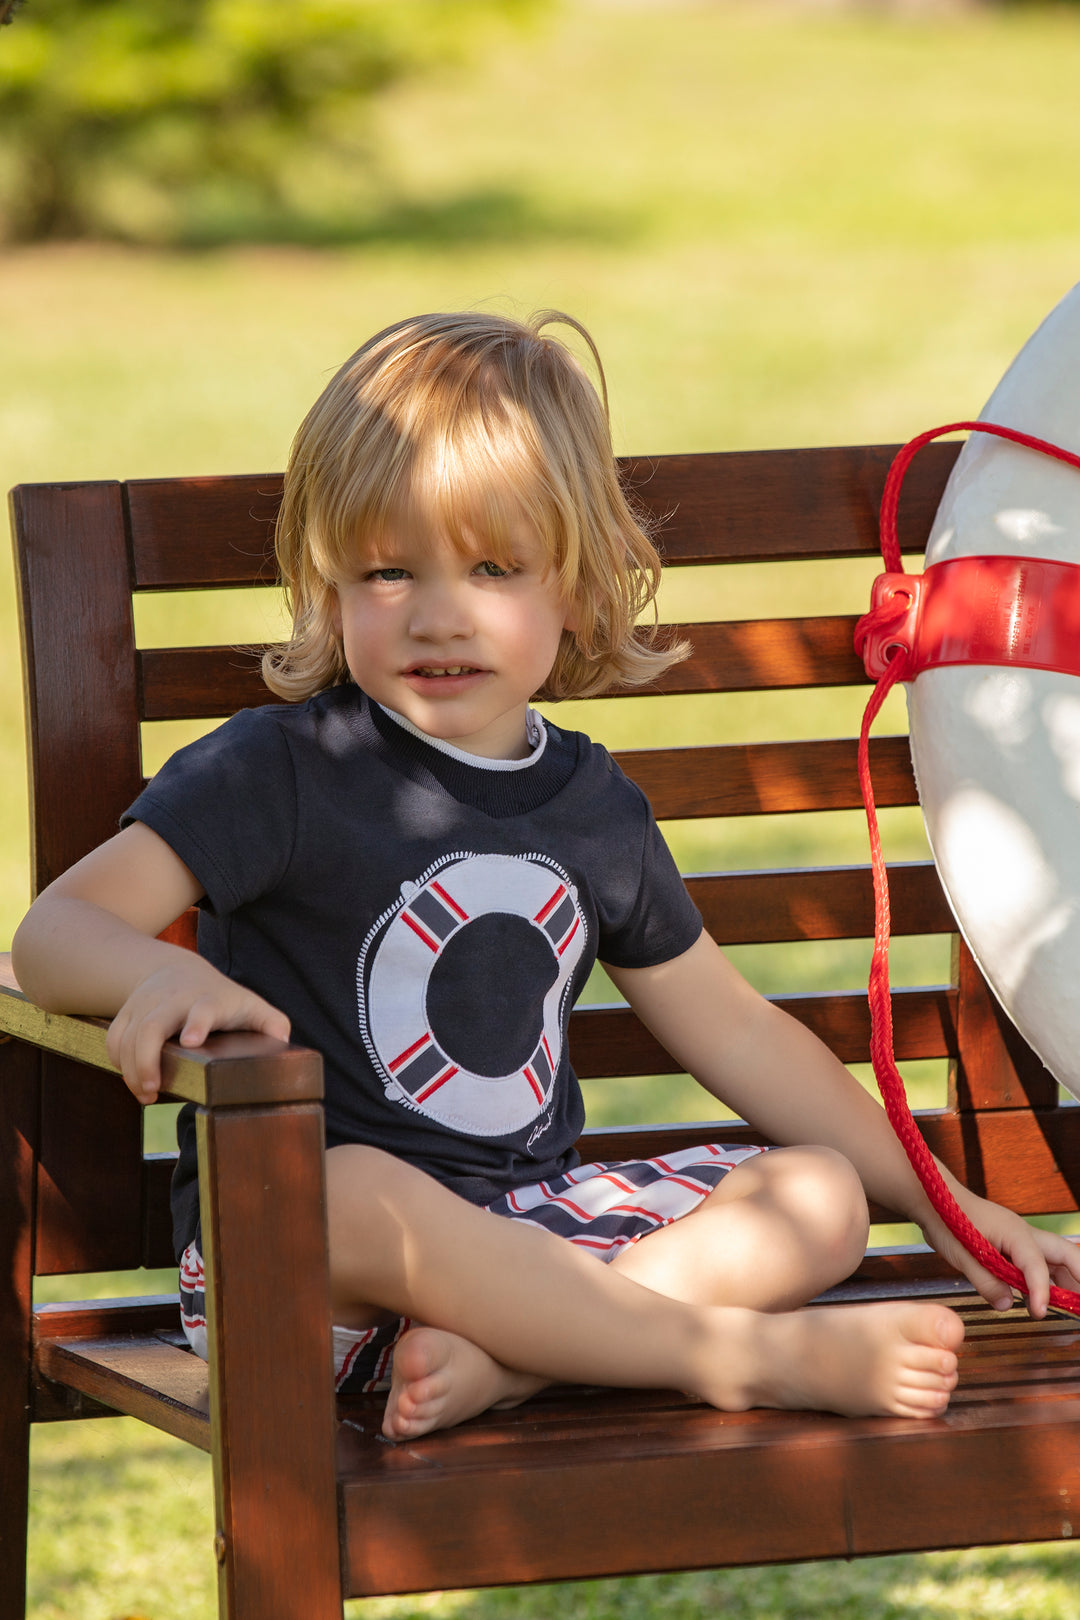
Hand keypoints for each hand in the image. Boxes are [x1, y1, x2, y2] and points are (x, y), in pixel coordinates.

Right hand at [106, 955, 290, 1103]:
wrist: (176, 969)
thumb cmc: (219, 997)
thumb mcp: (249, 1006)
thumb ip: (271, 1024)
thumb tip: (284, 1045)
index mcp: (208, 1000)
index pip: (202, 1009)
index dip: (197, 1023)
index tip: (191, 1040)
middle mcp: (173, 1000)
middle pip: (151, 1026)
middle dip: (146, 1061)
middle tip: (152, 1090)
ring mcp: (147, 1004)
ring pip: (127, 1035)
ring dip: (130, 1069)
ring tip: (146, 1094)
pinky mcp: (127, 1011)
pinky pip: (114, 1037)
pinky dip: (117, 1060)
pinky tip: (132, 1079)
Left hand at [919, 1182, 1079, 1316]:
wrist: (932, 1198)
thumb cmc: (945, 1219)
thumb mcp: (961, 1255)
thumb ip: (985, 1281)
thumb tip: (1007, 1304)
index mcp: (1015, 1232)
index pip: (1037, 1265)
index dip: (1041, 1291)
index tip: (1040, 1313)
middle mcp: (1025, 1234)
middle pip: (1067, 1254)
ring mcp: (1020, 1239)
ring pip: (1057, 1260)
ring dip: (1069, 1281)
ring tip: (1074, 1307)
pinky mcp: (1012, 1247)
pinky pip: (1038, 1264)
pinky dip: (1048, 1282)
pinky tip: (1045, 1300)